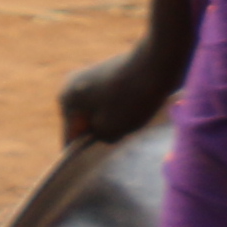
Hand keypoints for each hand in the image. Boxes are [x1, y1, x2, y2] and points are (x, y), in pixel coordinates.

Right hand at [60, 39, 189, 145]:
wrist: (160, 60)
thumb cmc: (132, 98)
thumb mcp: (111, 129)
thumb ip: (98, 137)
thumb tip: (102, 132)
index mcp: (66, 100)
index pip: (71, 138)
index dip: (82, 156)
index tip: (95, 166)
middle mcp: (73, 86)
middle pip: (85, 124)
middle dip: (102, 134)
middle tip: (123, 139)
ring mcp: (92, 77)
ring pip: (101, 113)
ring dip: (116, 121)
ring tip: (134, 121)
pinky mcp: (112, 73)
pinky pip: (114, 101)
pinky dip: (125, 109)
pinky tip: (140, 108)